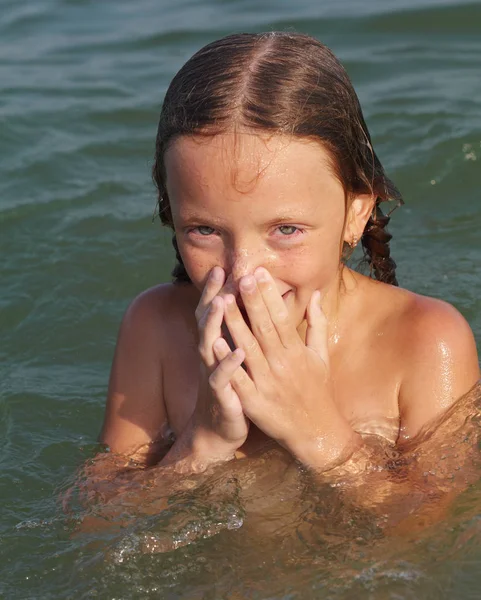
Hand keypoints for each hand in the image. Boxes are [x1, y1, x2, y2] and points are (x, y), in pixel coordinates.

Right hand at [189, 267, 249, 461]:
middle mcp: (210, 356)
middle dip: (212, 297)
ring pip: (209, 344)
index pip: (214, 313)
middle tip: (220, 274)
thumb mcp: (234, 360)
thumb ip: (238, 336)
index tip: (223, 267)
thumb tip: (247, 310)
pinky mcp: (221, 395)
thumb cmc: (233, 390)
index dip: (217, 291)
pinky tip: (239, 351)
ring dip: (214, 324)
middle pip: (207, 321)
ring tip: (221, 302)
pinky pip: (222, 378)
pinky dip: (229, 364)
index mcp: (217, 346)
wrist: (218, 431)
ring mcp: (212, 374)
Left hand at [213, 267, 359, 469]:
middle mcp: (283, 363)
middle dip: (252, 301)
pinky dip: (228, 361)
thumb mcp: (321, 356)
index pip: (282, 317)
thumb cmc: (318, 390)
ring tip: (222, 300)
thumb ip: (317, 323)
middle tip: (241, 275)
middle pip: (264, 328)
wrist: (316, 432)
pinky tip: (215, 342)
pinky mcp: (256, 402)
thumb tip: (316, 294)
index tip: (260, 272)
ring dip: (235, 323)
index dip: (270, 294)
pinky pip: (239, 379)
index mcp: (297, 351)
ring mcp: (268, 382)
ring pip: (249, 348)